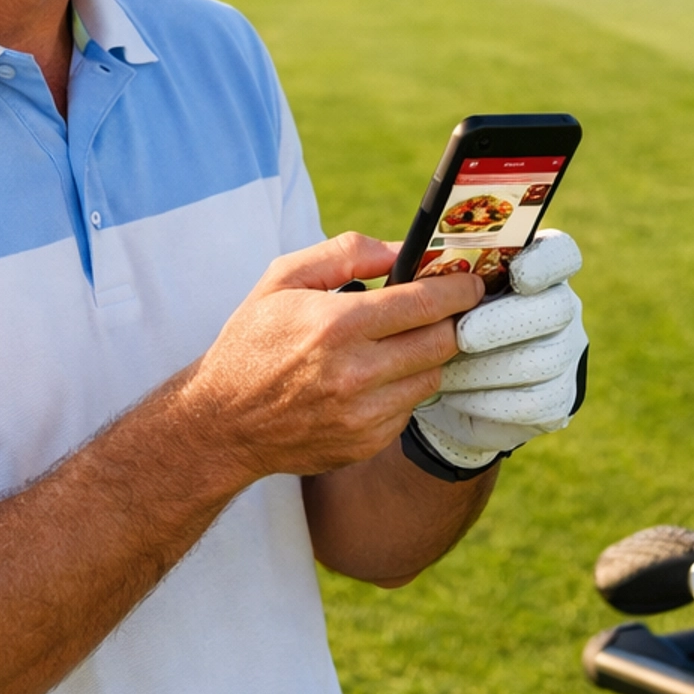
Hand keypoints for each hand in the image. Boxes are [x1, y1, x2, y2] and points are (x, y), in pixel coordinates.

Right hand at [181, 234, 484, 482]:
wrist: (222, 423)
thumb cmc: (252, 342)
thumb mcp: (283, 279)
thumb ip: (346, 252)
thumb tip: (402, 250)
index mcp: (337, 325)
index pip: (426, 303)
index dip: (459, 289)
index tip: (471, 281)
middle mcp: (355, 374)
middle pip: (442, 342)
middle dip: (450, 321)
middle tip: (444, 310)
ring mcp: (363, 415)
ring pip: (431, 377)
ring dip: (425, 357)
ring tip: (397, 344)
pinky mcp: (366, 443)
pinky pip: (408, 409)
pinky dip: (400, 390)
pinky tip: (372, 380)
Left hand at [412, 230, 587, 467]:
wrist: (430, 388)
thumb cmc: (430, 324)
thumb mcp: (420, 292)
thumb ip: (419, 270)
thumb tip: (403, 258)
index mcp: (533, 268)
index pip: (560, 254)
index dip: (546, 262)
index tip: (517, 274)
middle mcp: (557, 308)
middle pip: (555, 309)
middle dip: (504, 322)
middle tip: (464, 335)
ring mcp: (561, 354)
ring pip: (541, 360)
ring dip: (486, 367)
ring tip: (445, 371)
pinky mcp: (555, 398)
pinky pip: (531, 402)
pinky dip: (488, 401)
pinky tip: (455, 397)